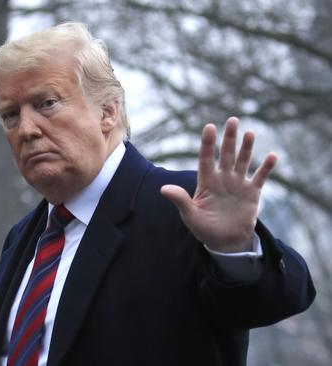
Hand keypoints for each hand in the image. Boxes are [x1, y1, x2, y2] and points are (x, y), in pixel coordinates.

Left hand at [160, 117, 276, 252]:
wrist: (224, 242)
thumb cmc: (204, 228)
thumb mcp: (190, 215)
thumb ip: (180, 200)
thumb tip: (163, 189)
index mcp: (206, 182)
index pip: (206, 158)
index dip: (208, 143)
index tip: (210, 127)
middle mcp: (222, 179)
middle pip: (226, 155)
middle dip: (229, 138)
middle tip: (232, 120)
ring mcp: (237, 184)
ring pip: (243, 161)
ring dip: (247, 148)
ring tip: (250, 132)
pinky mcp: (252, 193)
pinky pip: (260, 177)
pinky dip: (266, 167)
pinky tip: (272, 156)